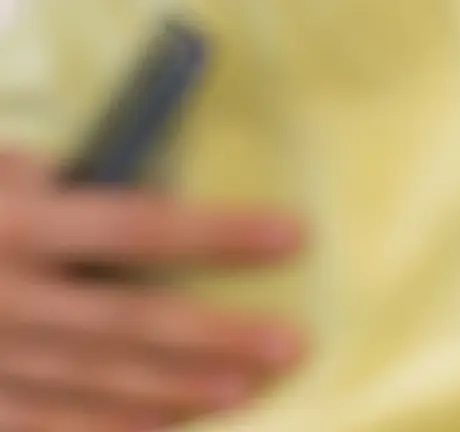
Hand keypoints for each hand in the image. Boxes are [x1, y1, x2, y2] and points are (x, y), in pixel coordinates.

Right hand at [0, 153, 302, 430]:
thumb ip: (57, 189)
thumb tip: (146, 206)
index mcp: (13, 220)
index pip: (135, 226)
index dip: (217, 234)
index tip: (295, 235)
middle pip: (122, 321)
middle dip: (211, 336)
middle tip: (290, 345)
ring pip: (85, 385)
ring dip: (170, 391)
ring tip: (245, 390)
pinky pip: (36, 426)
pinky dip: (101, 431)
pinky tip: (162, 429)